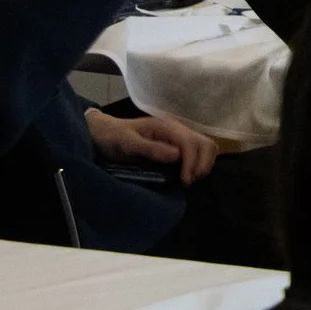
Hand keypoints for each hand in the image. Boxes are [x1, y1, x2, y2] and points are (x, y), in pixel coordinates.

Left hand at [87, 109, 218, 184]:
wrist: (104, 132)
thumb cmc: (113, 138)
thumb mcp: (127, 144)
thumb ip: (150, 149)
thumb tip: (177, 156)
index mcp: (165, 127)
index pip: (190, 143)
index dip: (191, 162)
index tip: (185, 181)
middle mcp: (177, 129)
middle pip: (204, 143)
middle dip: (201, 164)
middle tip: (188, 182)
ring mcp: (179, 136)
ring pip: (206, 146)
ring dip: (204, 164)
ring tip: (190, 179)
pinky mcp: (178, 144)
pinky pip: (199, 151)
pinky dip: (201, 162)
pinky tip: (189, 173)